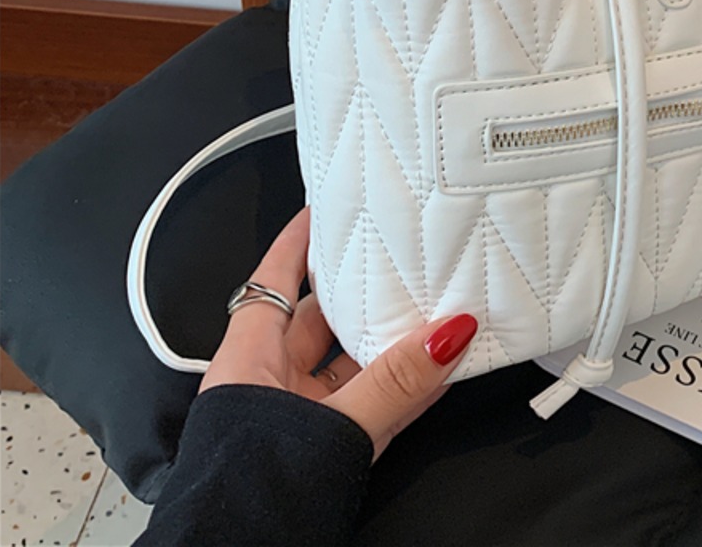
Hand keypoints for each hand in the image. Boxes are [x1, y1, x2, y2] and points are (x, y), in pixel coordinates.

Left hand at [202, 207, 477, 458]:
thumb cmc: (252, 501)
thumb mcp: (332, 430)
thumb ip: (396, 382)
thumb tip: (452, 331)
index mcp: (249, 358)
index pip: (277, 277)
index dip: (304, 237)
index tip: (335, 199)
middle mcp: (270, 380)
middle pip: (322, 315)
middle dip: (366, 284)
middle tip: (411, 247)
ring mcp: (298, 416)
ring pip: (350, 360)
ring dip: (391, 338)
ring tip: (439, 300)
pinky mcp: (323, 449)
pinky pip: (368, 401)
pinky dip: (400, 384)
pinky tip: (439, 367)